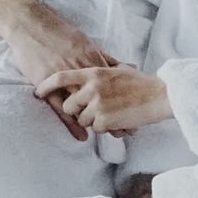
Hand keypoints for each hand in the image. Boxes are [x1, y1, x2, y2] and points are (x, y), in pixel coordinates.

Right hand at [2, 10, 121, 140]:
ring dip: (100, 121)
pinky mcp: (46, 84)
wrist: (29, 24)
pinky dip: (73, 123)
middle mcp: (80, 69)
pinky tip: (83, 135)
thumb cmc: (56, 32)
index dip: (125, 99)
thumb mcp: (84, 41)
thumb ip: (104, 57)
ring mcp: (64, 78)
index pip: (113, 83)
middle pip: (103, 96)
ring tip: (114, 135)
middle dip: (118, 113)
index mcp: (90, 58)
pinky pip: (61, 108)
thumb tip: (126, 65)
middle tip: (131, 129)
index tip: (138, 111)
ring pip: (85, 105)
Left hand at [35, 67, 171, 136]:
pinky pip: (96, 128)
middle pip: (68, 104)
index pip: (61, 77)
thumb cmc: (139, 82)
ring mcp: (97, 104)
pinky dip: (105, 127)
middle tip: (90, 111)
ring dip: (93, 120)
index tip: (39, 91)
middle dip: (76, 111)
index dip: (47, 85)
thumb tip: (86, 71)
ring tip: (111, 114)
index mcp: (93, 72)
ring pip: (82, 119)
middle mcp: (92, 87)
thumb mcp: (116, 69)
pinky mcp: (104, 119)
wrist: (158, 95)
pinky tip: (118, 120)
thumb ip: (99, 70)